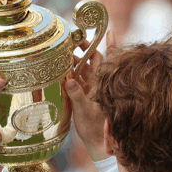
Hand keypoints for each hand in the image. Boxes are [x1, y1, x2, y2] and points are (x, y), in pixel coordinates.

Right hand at [65, 30, 115, 161]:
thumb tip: (68, 79)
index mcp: (102, 83)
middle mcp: (97, 84)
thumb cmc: (95, 128)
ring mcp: (89, 90)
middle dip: (84, 48)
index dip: (110, 43)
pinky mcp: (81, 97)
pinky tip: (61, 67)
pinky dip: (69, 72)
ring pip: (82, 69)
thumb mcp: (85, 111)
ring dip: (74, 59)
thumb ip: (77, 95)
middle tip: (74, 38)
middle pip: (92, 60)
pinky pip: (75, 80)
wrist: (97, 143)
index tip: (109, 29)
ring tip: (64, 50)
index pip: (108, 58)